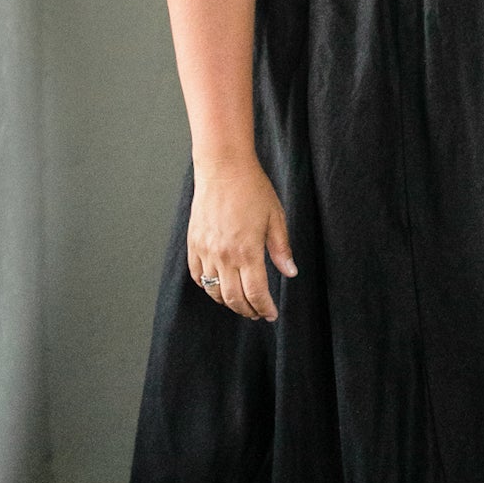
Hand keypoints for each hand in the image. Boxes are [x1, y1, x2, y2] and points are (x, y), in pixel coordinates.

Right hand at [188, 154, 297, 321]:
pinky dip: (207, 286)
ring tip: (240, 302)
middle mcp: (223, 255)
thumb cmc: (252, 189)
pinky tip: (218, 286)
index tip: (271, 314)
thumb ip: (281, 249)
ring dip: (227, 302)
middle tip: (257, 313)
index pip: (255, 293)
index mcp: (247, 251)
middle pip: (233, 298)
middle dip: (247, 310)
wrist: (223, 168)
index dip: (264, 308)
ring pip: (213, 290)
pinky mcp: (193, 243)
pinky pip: (196, 275)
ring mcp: (205, 250)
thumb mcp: (275, 218)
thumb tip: (290, 273)